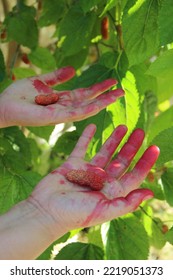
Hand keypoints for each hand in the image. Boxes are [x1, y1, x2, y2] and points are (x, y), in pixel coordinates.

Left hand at [0, 66, 123, 127]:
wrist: (4, 105)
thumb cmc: (19, 95)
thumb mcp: (41, 82)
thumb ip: (57, 76)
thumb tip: (74, 69)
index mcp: (62, 99)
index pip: (84, 94)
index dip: (98, 88)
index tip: (112, 81)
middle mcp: (64, 107)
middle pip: (89, 101)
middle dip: (106, 96)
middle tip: (122, 90)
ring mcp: (61, 114)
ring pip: (86, 108)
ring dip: (102, 102)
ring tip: (118, 95)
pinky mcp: (55, 117)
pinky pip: (75, 112)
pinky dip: (88, 108)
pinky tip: (100, 104)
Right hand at [29, 124, 158, 236]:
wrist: (46, 211)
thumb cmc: (74, 214)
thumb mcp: (104, 210)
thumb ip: (127, 203)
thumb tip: (150, 194)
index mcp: (112, 191)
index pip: (134, 175)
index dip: (145, 162)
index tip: (155, 148)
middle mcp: (102, 180)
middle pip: (121, 160)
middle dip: (131, 146)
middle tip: (140, 131)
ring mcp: (87, 171)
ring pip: (105, 151)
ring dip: (114, 139)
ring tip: (123, 126)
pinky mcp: (73, 164)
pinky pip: (82, 147)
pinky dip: (87, 137)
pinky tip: (92, 126)